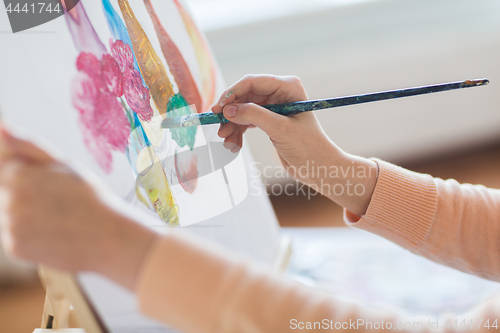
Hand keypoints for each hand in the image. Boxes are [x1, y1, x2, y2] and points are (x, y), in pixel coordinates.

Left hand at [0, 127, 157, 290]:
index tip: (52, 186)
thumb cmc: (91, 198)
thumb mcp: (65, 165)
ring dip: (25, 216)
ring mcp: (11, 226)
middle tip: (58, 203)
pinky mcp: (14, 248)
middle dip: (25, 195)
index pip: (7, 169)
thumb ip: (29, 146)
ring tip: (56, 219)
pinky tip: (52, 233)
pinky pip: (12, 237)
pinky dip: (28, 235)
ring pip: (7, 215)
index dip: (31, 176)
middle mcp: (10, 201)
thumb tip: (2, 128)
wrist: (109, 237)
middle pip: (4, 193)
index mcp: (19, 175)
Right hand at [212, 75, 333, 181]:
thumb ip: (254, 116)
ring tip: (226, 140)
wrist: (318, 168)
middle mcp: (280, 93)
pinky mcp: (269, 121)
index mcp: (288, 87)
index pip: (253, 82)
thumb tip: (228, 110)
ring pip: (243, 109)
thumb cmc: (307, 147)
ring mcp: (273, 107)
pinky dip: (238, 131)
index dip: (233, 93)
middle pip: (245, 96)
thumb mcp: (280, 129)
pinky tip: (234, 144)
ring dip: (232, 124)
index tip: (218, 108)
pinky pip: (246, 121)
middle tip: (218, 126)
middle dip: (230, 112)